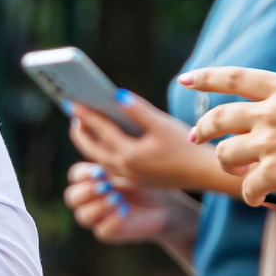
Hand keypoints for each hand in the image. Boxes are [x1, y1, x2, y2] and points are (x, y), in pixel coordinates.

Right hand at [63, 163, 177, 244]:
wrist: (166, 204)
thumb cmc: (146, 180)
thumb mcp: (130, 168)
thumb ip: (112, 161)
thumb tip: (100, 151)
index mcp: (91, 179)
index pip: (75, 175)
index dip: (83, 174)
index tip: (98, 172)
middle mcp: (89, 199)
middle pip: (71, 197)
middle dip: (85, 192)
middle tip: (104, 187)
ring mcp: (97, 217)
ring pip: (83, 216)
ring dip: (98, 207)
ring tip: (117, 198)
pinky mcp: (108, 232)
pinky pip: (101, 231)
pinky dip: (112, 221)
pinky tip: (125, 211)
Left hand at [65, 93, 236, 194]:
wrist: (203, 173)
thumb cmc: (186, 146)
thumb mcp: (163, 124)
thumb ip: (138, 110)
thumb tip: (116, 94)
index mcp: (129, 153)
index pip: (100, 130)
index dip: (85, 113)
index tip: (72, 101)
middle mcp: (124, 168)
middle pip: (91, 149)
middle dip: (80, 131)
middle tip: (74, 113)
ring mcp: (128, 177)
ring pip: (99, 160)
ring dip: (89, 143)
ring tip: (84, 126)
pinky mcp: (134, 181)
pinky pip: (109, 167)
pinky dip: (102, 154)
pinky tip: (104, 144)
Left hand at [181, 65, 275, 221]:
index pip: (236, 77)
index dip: (207, 78)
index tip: (186, 79)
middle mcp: (272, 110)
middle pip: (220, 117)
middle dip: (202, 129)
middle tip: (194, 137)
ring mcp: (270, 141)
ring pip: (225, 154)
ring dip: (227, 165)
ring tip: (239, 173)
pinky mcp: (273, 173)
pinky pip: (246, 187)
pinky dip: (250, 195)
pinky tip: (258, 199)